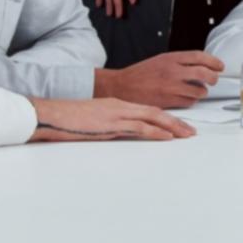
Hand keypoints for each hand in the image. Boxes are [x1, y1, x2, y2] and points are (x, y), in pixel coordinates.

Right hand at [28, 97, 194, 141]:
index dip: (166, 118)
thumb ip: (108, 126)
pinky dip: (156, 132)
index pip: (148, 110)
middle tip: (191, 132)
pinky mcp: (111, 124)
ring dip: (172, 127)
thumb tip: (119, 135)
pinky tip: (167, 136)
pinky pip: (139, 127)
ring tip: (187, 135)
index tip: (179, 126)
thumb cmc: (67, 120)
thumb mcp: (93, 121)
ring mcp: (117, 114)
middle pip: (156, 112)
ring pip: (153, 118)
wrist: (51, 114)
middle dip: (176, 122)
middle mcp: (120, 107)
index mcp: (117, 105)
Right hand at [93, 51, 224, 107]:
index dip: (213, 61)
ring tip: (197, 90)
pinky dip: (191, 101)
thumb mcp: (161, 60)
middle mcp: (173, 71)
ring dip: (202, 92)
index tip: (220, 66)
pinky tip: (185, 98)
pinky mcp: (168, 101)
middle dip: (213, 78)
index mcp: (171, 58)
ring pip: (199, 91)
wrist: (122, 86)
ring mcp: (171, 87)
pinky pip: (189, 102)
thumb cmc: (141, 73)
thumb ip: (179, 62)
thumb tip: (200, 65)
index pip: (199, 56)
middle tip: (213, 79)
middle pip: (204, 74)